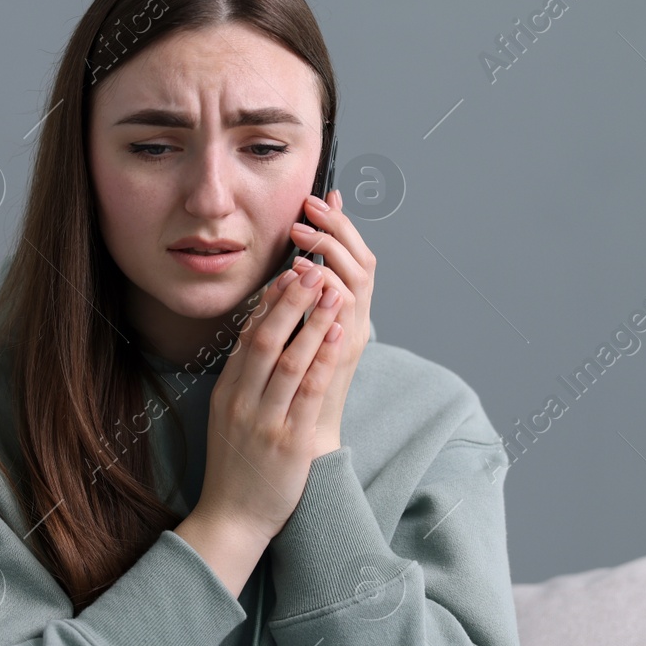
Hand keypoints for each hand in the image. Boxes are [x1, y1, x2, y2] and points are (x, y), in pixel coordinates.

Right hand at [196, 262, 346, 546]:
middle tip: (310, 269)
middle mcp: (243, 401)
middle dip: (291, 301)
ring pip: (290, 360)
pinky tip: (337, 335)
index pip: (248, 336)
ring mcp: (265, 420)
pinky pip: (308, 392)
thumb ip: (243, 382)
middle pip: (267, 339)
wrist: (232, 517)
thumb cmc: (235, 467)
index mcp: (228, 392)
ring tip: (331, 291)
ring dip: (313, 321)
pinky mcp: (289, 441)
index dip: (269, 302)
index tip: (288, 275)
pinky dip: (323, 359)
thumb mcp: (228, 417)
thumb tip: (261, 341)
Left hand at [287, 188, 375, 453]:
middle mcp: (355, 326)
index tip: (324, 195)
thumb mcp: (290, 342)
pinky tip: (311, 278)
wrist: (303, 450)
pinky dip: (329, 296)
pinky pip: (341, 322)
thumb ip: (290, 306)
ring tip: (304, 234)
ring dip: (332, 255)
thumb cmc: (292, 398)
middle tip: (314, 204)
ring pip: (356, 286)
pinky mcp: (342, 365)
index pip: (353, 258)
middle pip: (362, 264)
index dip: (342, 226)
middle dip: (338, 230)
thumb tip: (284, 269)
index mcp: (344, 317)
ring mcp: (351, 344)